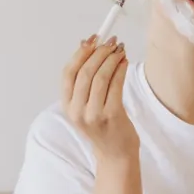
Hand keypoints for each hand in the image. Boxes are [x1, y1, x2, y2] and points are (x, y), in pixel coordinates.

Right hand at [61, 36, 138, 162]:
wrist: (116, 154)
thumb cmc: (103, 128)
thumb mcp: (86, 107)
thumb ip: (85, 83)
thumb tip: (87, 47)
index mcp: (67, 106)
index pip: (68, 73)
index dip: (80, 53)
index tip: (92, 39)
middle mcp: (77, 110)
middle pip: (85, 72)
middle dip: (99, 52)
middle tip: (111, 42)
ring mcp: (93, 114)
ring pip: (101, 76)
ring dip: (112, 58)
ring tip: (120, 50)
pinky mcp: (111, 115)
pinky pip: (116, 85)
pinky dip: (121, 70)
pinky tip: (125, 62)